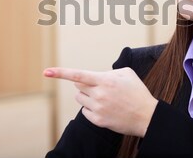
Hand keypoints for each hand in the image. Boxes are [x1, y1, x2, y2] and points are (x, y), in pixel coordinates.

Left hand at [43, 67, 157, 136]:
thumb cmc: (137, 92)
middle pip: (78, 86)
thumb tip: (94, 77)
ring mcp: (98, 109)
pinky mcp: (98, 121)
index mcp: (105, 80)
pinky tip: (105, 109)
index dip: (60, 73)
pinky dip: (91, 109)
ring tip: (104, 99)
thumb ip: (108, 72)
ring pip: (80, 99)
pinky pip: (85, 112)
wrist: (146, 116)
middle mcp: (99, 94)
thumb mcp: (127, 74)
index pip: (78, 75)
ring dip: (88, 97)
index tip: (46, 71)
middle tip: (101, 87)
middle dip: (86, 85)